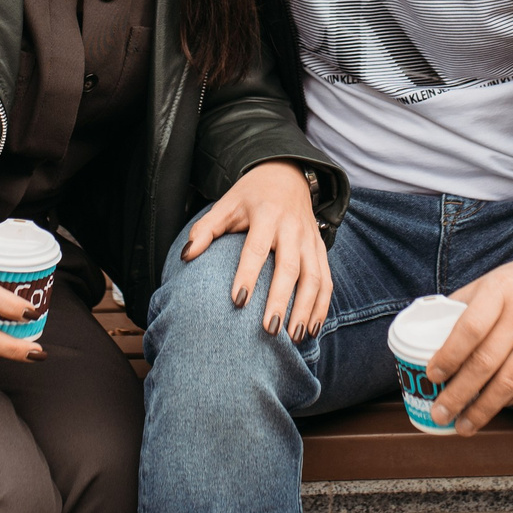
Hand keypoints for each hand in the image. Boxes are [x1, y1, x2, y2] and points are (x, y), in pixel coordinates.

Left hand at [180, 163, 331, 338]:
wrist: (287, 175)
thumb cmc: (250, 195)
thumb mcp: (226, 205)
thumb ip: (205, 229)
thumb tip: (185, 255)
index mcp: (266, 215)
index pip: (256, 248)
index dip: (247, 274)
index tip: (238, 301)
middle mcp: (292, 228)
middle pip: (290, 268)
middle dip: (281, 300)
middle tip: (270, 330)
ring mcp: (310, 240)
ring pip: (314, 277)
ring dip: (306, 309)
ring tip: (294, 337)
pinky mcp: (320, 249)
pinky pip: (327, 280)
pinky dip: (322, 306)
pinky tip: (312, 329)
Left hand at [427, 236, 512, 434]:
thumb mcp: (489, 282)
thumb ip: (461, 308)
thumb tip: (427, 338)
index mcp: (499, 291)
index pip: (469, 329)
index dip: (448, 356)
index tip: (432, 376)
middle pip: (486, 362)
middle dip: (459, 394)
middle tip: (440, 414)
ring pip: (509, 381)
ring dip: (483, 409)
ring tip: (463, 425)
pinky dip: (508, 400)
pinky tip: (491, 409)